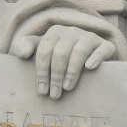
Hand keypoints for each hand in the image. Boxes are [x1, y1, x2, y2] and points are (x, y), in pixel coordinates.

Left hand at [0, 0, 125, 99]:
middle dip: (55, 75)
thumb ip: (26, 47)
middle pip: (60, 52)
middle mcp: (72, 31)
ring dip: (72, 71)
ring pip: (79, 51)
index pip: (44, 49)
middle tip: (54, 95)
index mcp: (55, 32)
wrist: (92, 59)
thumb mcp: (43, 51)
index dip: (42, 71)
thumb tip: (21, 53)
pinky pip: (102, 49)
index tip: (42, 91)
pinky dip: (96, 58)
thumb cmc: (61, 58)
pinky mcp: (106, 45)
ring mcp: (90, 37)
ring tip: (67, 88)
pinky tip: (90, 68)